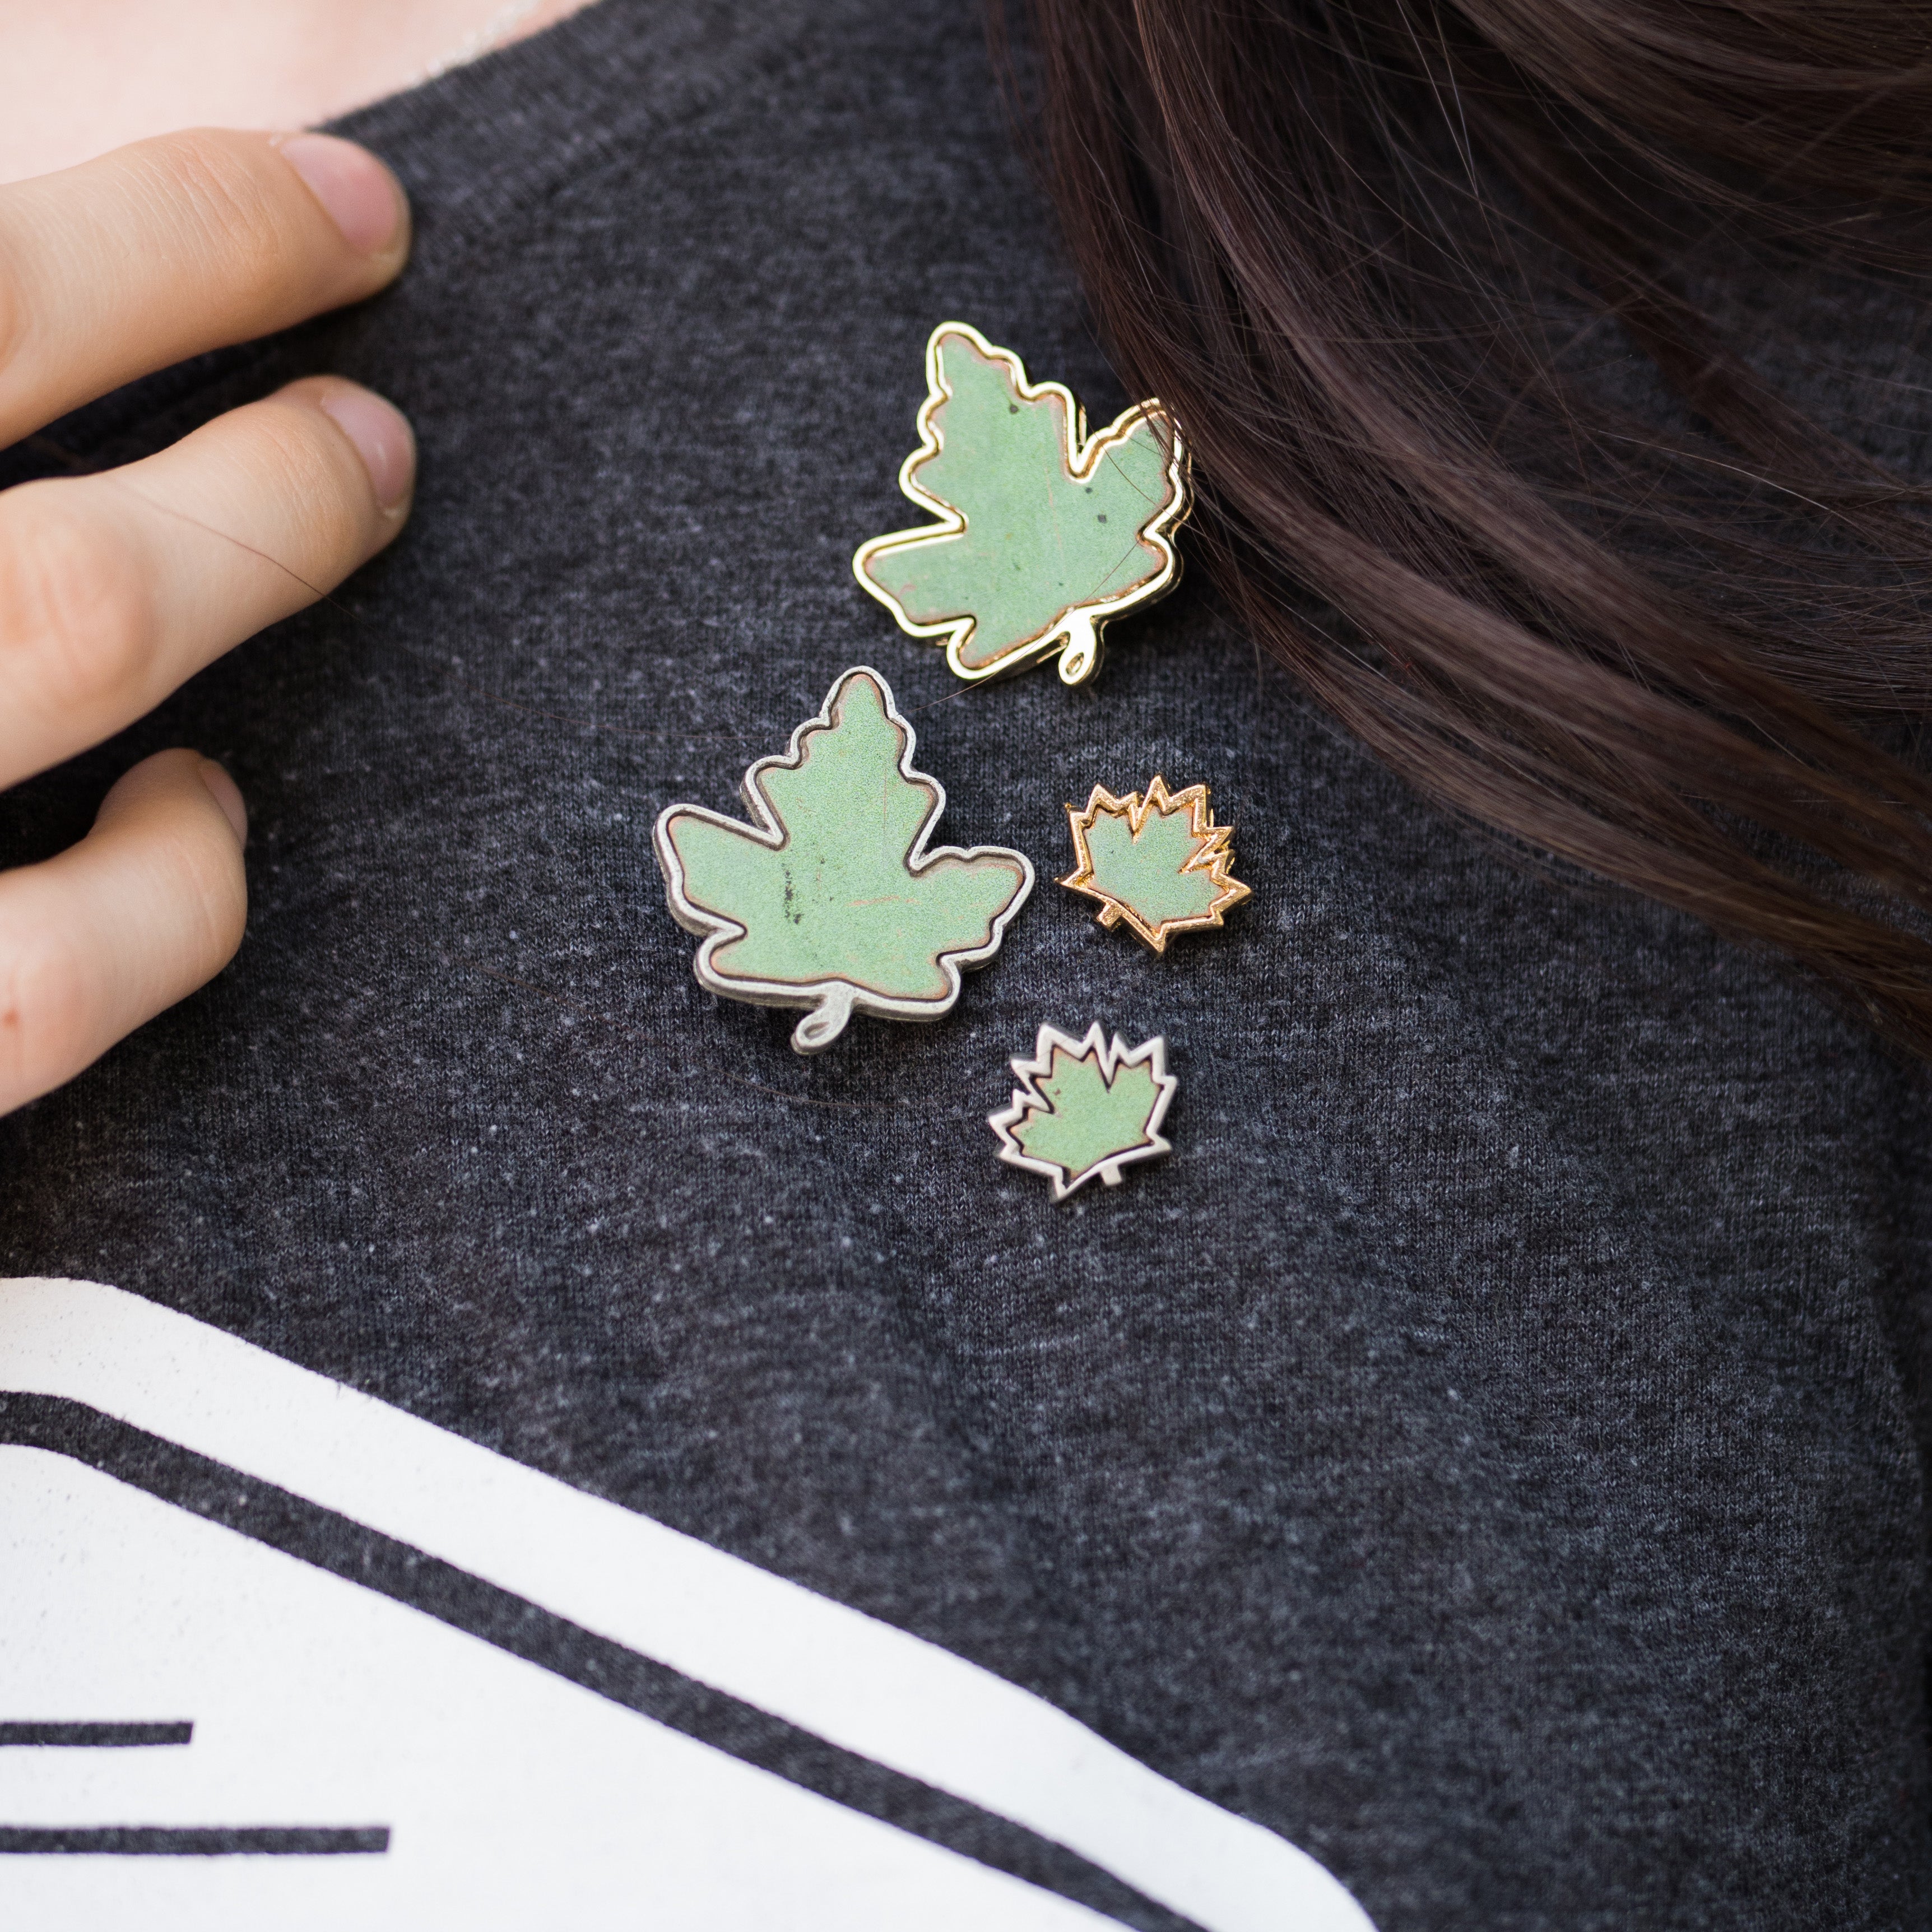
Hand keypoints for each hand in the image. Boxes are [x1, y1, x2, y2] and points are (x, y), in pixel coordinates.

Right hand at [0, 129, 413, 1115]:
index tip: (342, 207)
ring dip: (255, 561)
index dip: (192, 231)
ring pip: (79, 647)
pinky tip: (197, 811)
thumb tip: (47, 308)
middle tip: (380, 420)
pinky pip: (51, 980)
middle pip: (70, 531)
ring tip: (341, 509)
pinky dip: (181, 892)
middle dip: (269, 446)